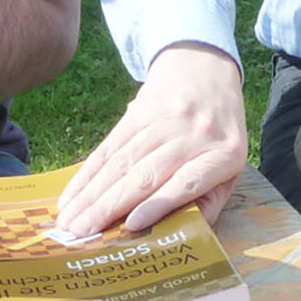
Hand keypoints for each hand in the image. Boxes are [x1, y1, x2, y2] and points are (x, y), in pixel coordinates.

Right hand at [56, 43, 246, 236]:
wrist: (205, 66)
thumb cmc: (220, 131)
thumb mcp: (231, 165)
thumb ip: (209, 200)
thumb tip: (175, 233)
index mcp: (225, 153)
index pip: (188, 181)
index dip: (158, 203)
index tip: (131, 225)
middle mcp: (195, 133)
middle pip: (147, 174)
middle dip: (109, 207)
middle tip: (81, 234)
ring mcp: (165, 118)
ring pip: (122, 161)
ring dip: (92, 194)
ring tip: (68, 220)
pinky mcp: (139, 109)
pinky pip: (110, 145)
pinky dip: (88, 173)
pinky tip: (72, 193)